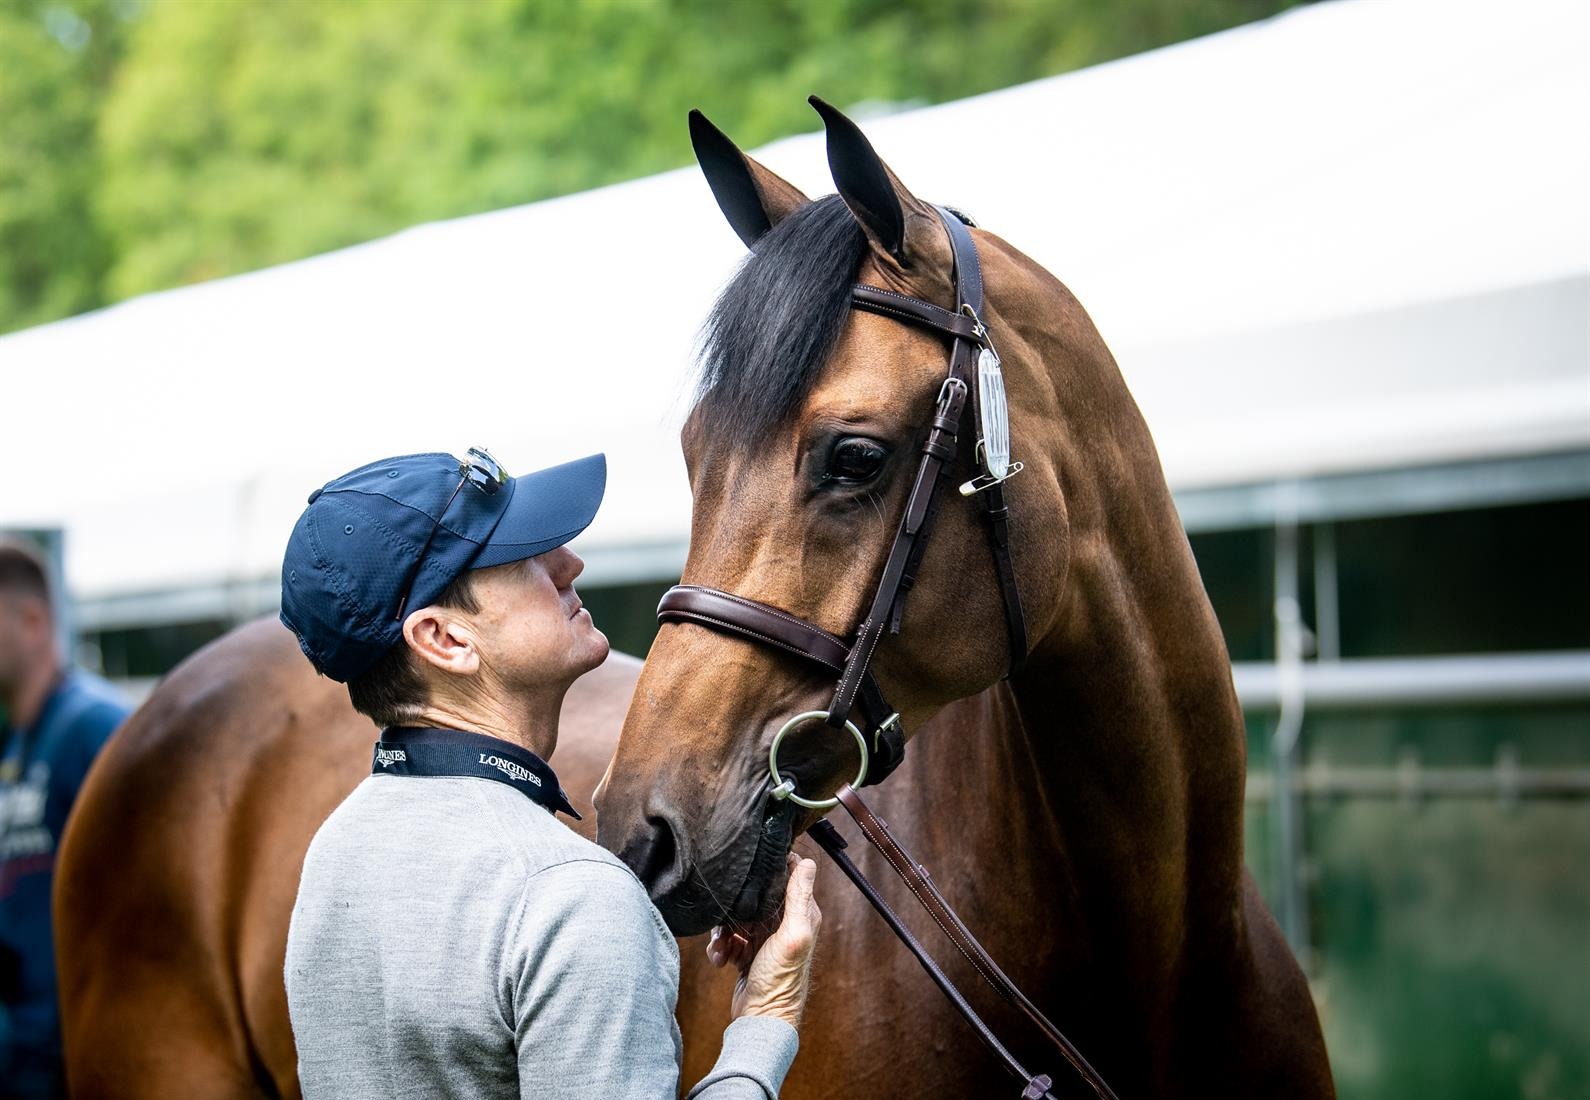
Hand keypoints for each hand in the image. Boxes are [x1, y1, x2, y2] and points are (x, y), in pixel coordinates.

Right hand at [705, 853, 820, 1029]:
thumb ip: (799, 898)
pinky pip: (729, 938)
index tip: (751, 873)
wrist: (760, 1020)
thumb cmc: (780, 982)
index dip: (769, 873)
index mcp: (802, 915)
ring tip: (721, 947)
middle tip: (729, 921)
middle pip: (756, 897)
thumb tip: (808, 862)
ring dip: (724, 931)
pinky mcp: (747, 952)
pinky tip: (720, 960)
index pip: (788, 878)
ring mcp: (764, 938)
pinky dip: (721, 947)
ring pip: (737, 917)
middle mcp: (785, 924)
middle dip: (737, 907)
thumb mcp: (792, 935)